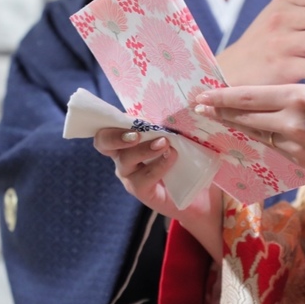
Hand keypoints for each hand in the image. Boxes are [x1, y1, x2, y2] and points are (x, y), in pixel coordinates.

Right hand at [93, 128, 223, 257]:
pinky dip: (157, 165)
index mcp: (127, 140)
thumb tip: (169, 108)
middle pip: (103, 142)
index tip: (136, 116)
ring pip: (125, 159)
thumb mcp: (176, 139)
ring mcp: (129, 175)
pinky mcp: (140, 191)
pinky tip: (170, 158)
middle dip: (115, 135)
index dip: (115, 120)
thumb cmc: (186, 161)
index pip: (108, 126)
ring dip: (144, 148)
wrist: (201, 195)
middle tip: (136, 133)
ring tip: (164, 143)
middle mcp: (123, 157)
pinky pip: (143, 177)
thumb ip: (166, 126)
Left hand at [194, 83, 304, 180]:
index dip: (222, 97)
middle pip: (246, 117)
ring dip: (237, 127)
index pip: (250, 97)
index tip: (201, 95)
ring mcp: (296, 147)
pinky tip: (251, 136)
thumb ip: (300, 96)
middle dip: (220, 112)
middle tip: (198, 108)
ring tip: (217, 121)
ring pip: (258, 134)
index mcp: (299, 99)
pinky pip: (275, 148)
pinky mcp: (303, 163)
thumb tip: (279, 102)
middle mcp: (292, 124)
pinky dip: (261, 139)